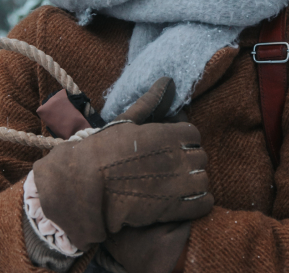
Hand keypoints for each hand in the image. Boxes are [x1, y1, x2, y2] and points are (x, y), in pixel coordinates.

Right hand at [101, 78, 195, 272]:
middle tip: (173, 168)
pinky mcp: (174, 208)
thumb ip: (150, 102)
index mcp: (167, 134)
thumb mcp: (125, 122)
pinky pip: (203, 204)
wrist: (85, 186)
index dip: (184, 141)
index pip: (193, 134)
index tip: (172, 147)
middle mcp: (177, 156)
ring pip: (203, 180)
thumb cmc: (101, 151)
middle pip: (200, 157)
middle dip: (190, 161)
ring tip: (179, 186)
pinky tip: (186, 202)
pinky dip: (199, 203)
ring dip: (194, 182)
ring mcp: (177, 183)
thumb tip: (167, 80)